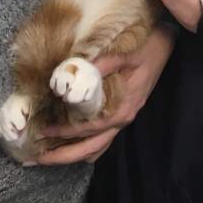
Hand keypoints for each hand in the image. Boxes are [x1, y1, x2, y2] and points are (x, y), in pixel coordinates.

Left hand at [32, 26, 176, 164]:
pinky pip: (104, 139)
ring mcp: (124, 118)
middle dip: (63, 156)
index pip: (89, 128)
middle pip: (91, 148)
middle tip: (37, 158)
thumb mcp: (125, 53)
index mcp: (123, 107)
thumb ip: (102, 63)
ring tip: (48, 156)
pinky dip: (86, 147)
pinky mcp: (123, 113)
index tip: (43, 131)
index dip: (65, 133)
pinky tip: (72, 146)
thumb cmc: (146, 47)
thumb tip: (74, 70)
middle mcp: (123, 118)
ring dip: (73, 154)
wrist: (166, 44)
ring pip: (97, 147)